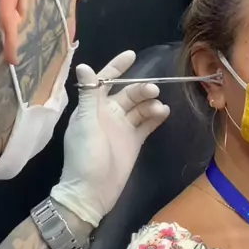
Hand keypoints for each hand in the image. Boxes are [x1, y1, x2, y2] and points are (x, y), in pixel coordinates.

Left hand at [50, 51, 168, 226]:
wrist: (92, 193)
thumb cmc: (84, 157)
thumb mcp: (85, 124)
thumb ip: (88, 96)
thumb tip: (84, 65)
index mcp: (92, 108)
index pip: (104, 81)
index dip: (116, 68)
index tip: (132, 55)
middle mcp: (108, 114)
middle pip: (127, 93)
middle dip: (141, 89)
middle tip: (154, 90)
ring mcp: (122, 127)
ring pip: (139, 107)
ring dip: (150, 103)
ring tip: (159, 107)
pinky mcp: (134, 141)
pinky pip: (147, 123)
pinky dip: (155, 116)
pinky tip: (164, 112)